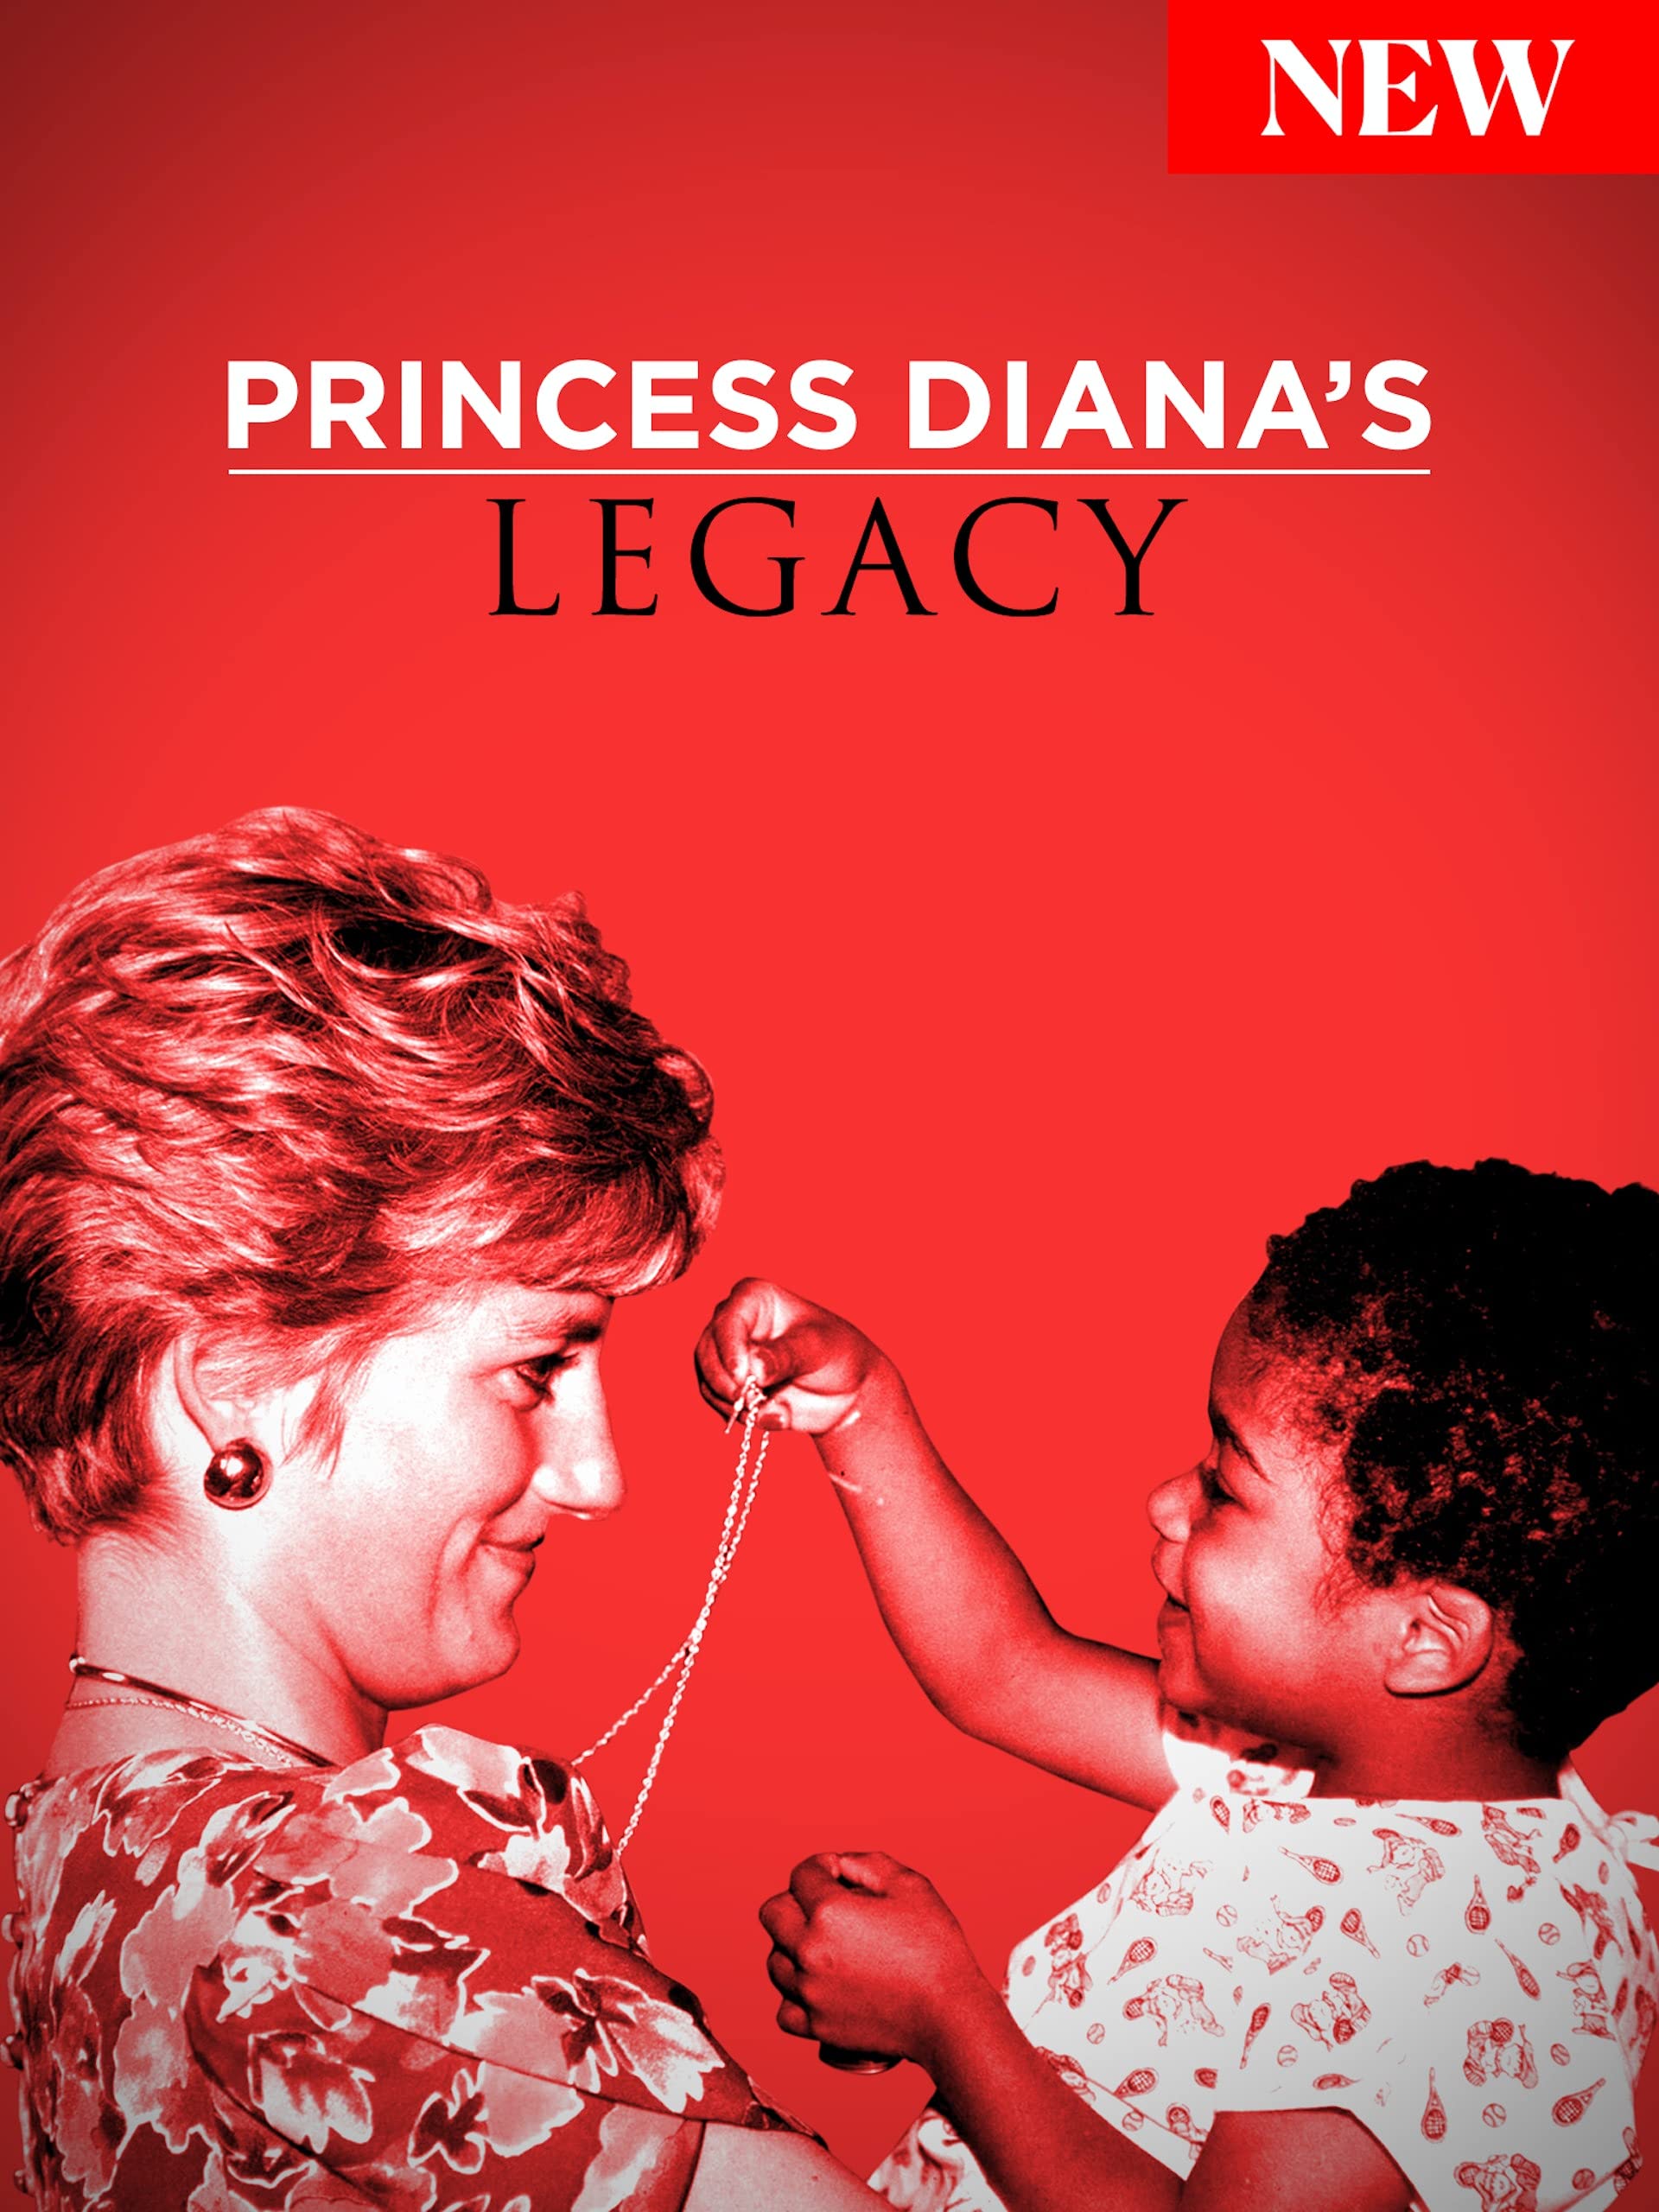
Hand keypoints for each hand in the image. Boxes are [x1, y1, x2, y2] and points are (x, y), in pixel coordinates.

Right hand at [696, 1280, 892, 1437]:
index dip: (729, 1348)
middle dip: (726, 1381)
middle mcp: (734, 1323)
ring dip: (735, 1403)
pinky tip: (776, 1417)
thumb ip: (786, 1355)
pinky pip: (718, 1402)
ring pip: (708, 1379)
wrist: (846, 1388)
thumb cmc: (835, 1353)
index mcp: (754, 1298)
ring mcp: (728, 1355)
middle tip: (752, 1401)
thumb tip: (754, 1368)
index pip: (728, 1319)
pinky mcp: (730, 1384)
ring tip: (776, 1413)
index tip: (743, 1376)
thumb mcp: (817, 1348)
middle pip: (707, 1350)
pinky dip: (742, 1416)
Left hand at [758, 1852, 990, 2072]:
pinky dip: (795, 1995)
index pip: (802, 1874)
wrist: (949, 2017)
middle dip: (797, 1901)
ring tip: (825, 1947)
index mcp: (830, 1913)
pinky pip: (785, 2008)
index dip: (823, 1866)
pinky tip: (818, 1985)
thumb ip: (868, 1863)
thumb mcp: (910, 1885)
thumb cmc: (935, 1949)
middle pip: (773, 1913)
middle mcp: (810, 1952)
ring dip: (793, 1947)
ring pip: (775, 1961)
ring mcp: (811, 1993)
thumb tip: (840, 1865)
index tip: (842, 1875)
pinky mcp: (818, 2027)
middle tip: (827, 1907)